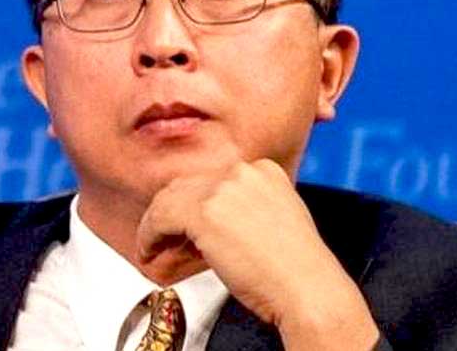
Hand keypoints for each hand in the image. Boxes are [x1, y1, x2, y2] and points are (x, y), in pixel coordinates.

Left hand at [135, 159, 379, 350]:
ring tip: (152, 248)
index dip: (193, 205)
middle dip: (171, 213)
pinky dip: (149, 236)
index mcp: (264, 170)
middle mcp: (243, 171)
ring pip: (169, 199)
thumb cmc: (296, 269)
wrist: (307, 287)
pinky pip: (160, 219)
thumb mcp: (273, 224)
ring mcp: (223, 188)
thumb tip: (205, 228)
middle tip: (162, 239)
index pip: (212, 180)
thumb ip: (242, 213)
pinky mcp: (204, 211)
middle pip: (188, 185)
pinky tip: (149, 252)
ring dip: (156, 225)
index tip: (185, 228)